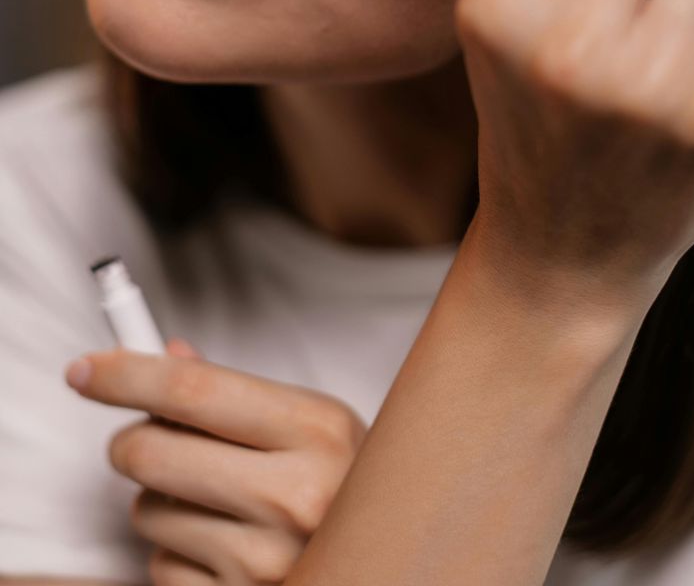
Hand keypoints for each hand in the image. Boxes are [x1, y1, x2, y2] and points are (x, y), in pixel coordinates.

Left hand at [64, 337, 366, 585]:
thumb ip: (233, 390)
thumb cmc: (338, 480)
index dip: (126, 374)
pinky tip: (219, 545)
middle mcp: (296, 494)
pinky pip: (160, 566)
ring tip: (211, 500)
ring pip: (147, 511)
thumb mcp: (308, 423)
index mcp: (316, 428)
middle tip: (146, 439)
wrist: (383, 559)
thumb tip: (166, 355)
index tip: (84, 369)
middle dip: (133, 441)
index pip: (192, 390)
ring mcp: (268, 560)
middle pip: (152, 451)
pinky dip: (175, 552)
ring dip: (160, 500)